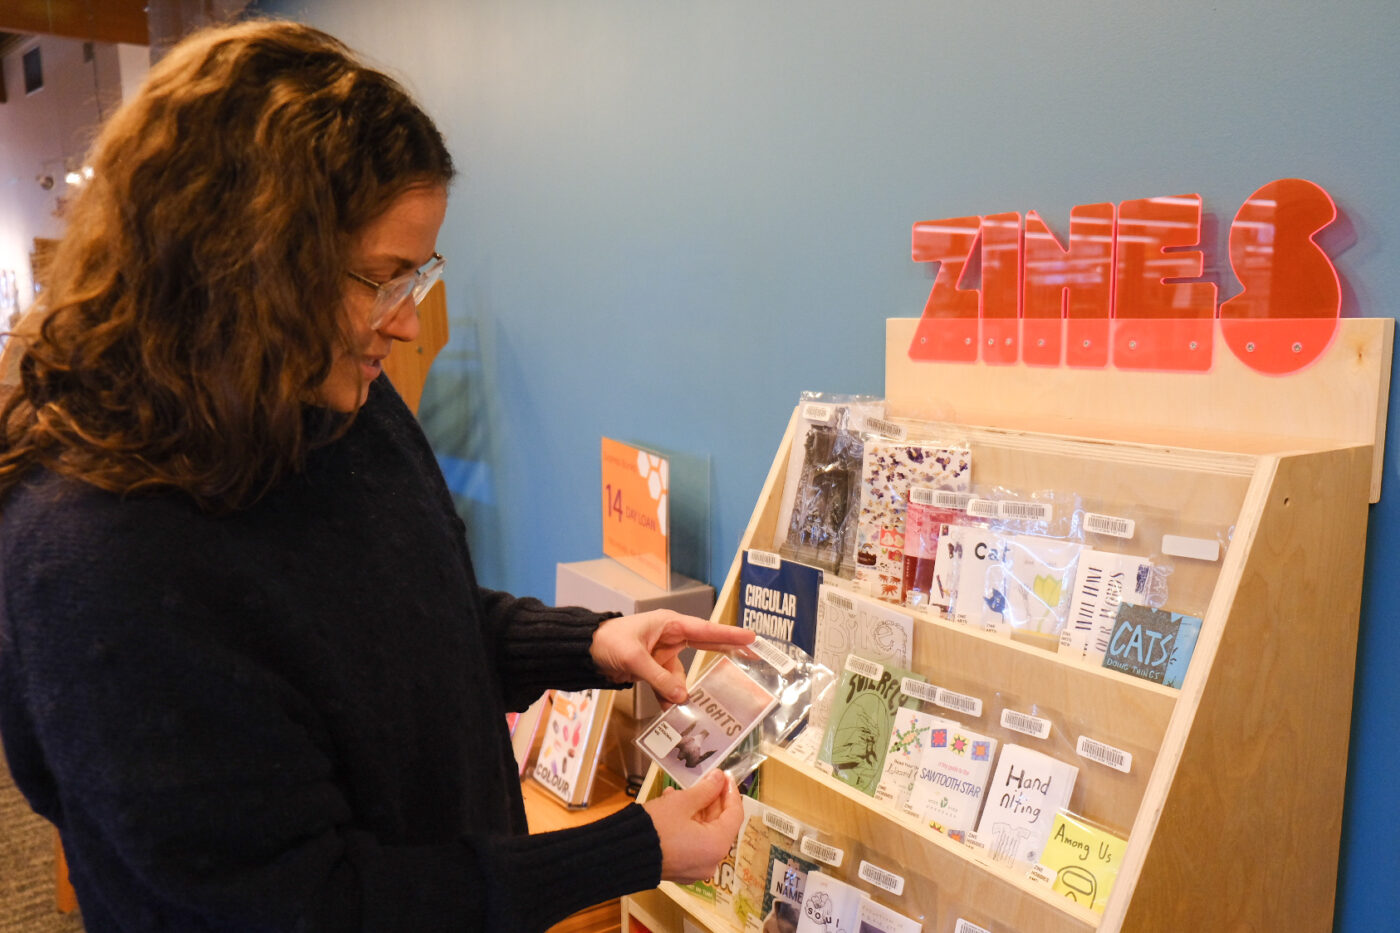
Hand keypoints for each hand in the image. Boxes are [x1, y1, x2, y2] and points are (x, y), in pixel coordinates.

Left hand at [590, 610, 754, 703]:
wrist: (586, 651)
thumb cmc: (609, 642)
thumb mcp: (635, 659)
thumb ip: (659, 678)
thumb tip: (682, 697)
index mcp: (670, 624)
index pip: (706, 629)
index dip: (729, 634)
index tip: (752, 637)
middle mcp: (671, 637)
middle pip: (705, 645)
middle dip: (725, 653)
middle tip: (752, 658)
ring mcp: (664, 654)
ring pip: (682, 676)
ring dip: (681, 692)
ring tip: (679, 706)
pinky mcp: (655, 669)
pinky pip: (669, 685)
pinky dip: (668, 697)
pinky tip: (667, 710)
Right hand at [642, 769, 744, 882]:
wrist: (623, 854)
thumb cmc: (656, 827)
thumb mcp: (682, 802)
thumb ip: (705, 789)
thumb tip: (719, 777)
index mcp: (717, 845)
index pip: (735, 814)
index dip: (730, 791)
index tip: (724, 775)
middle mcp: (711, 861)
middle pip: (719, 824)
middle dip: (709, 800)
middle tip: (701, 780)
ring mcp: (696, 868)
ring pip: (703, 832)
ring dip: (694, 810)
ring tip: (675, 792)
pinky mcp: (681, 870)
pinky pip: (692, 843)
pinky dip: (686, 825)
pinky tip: (670, 807)